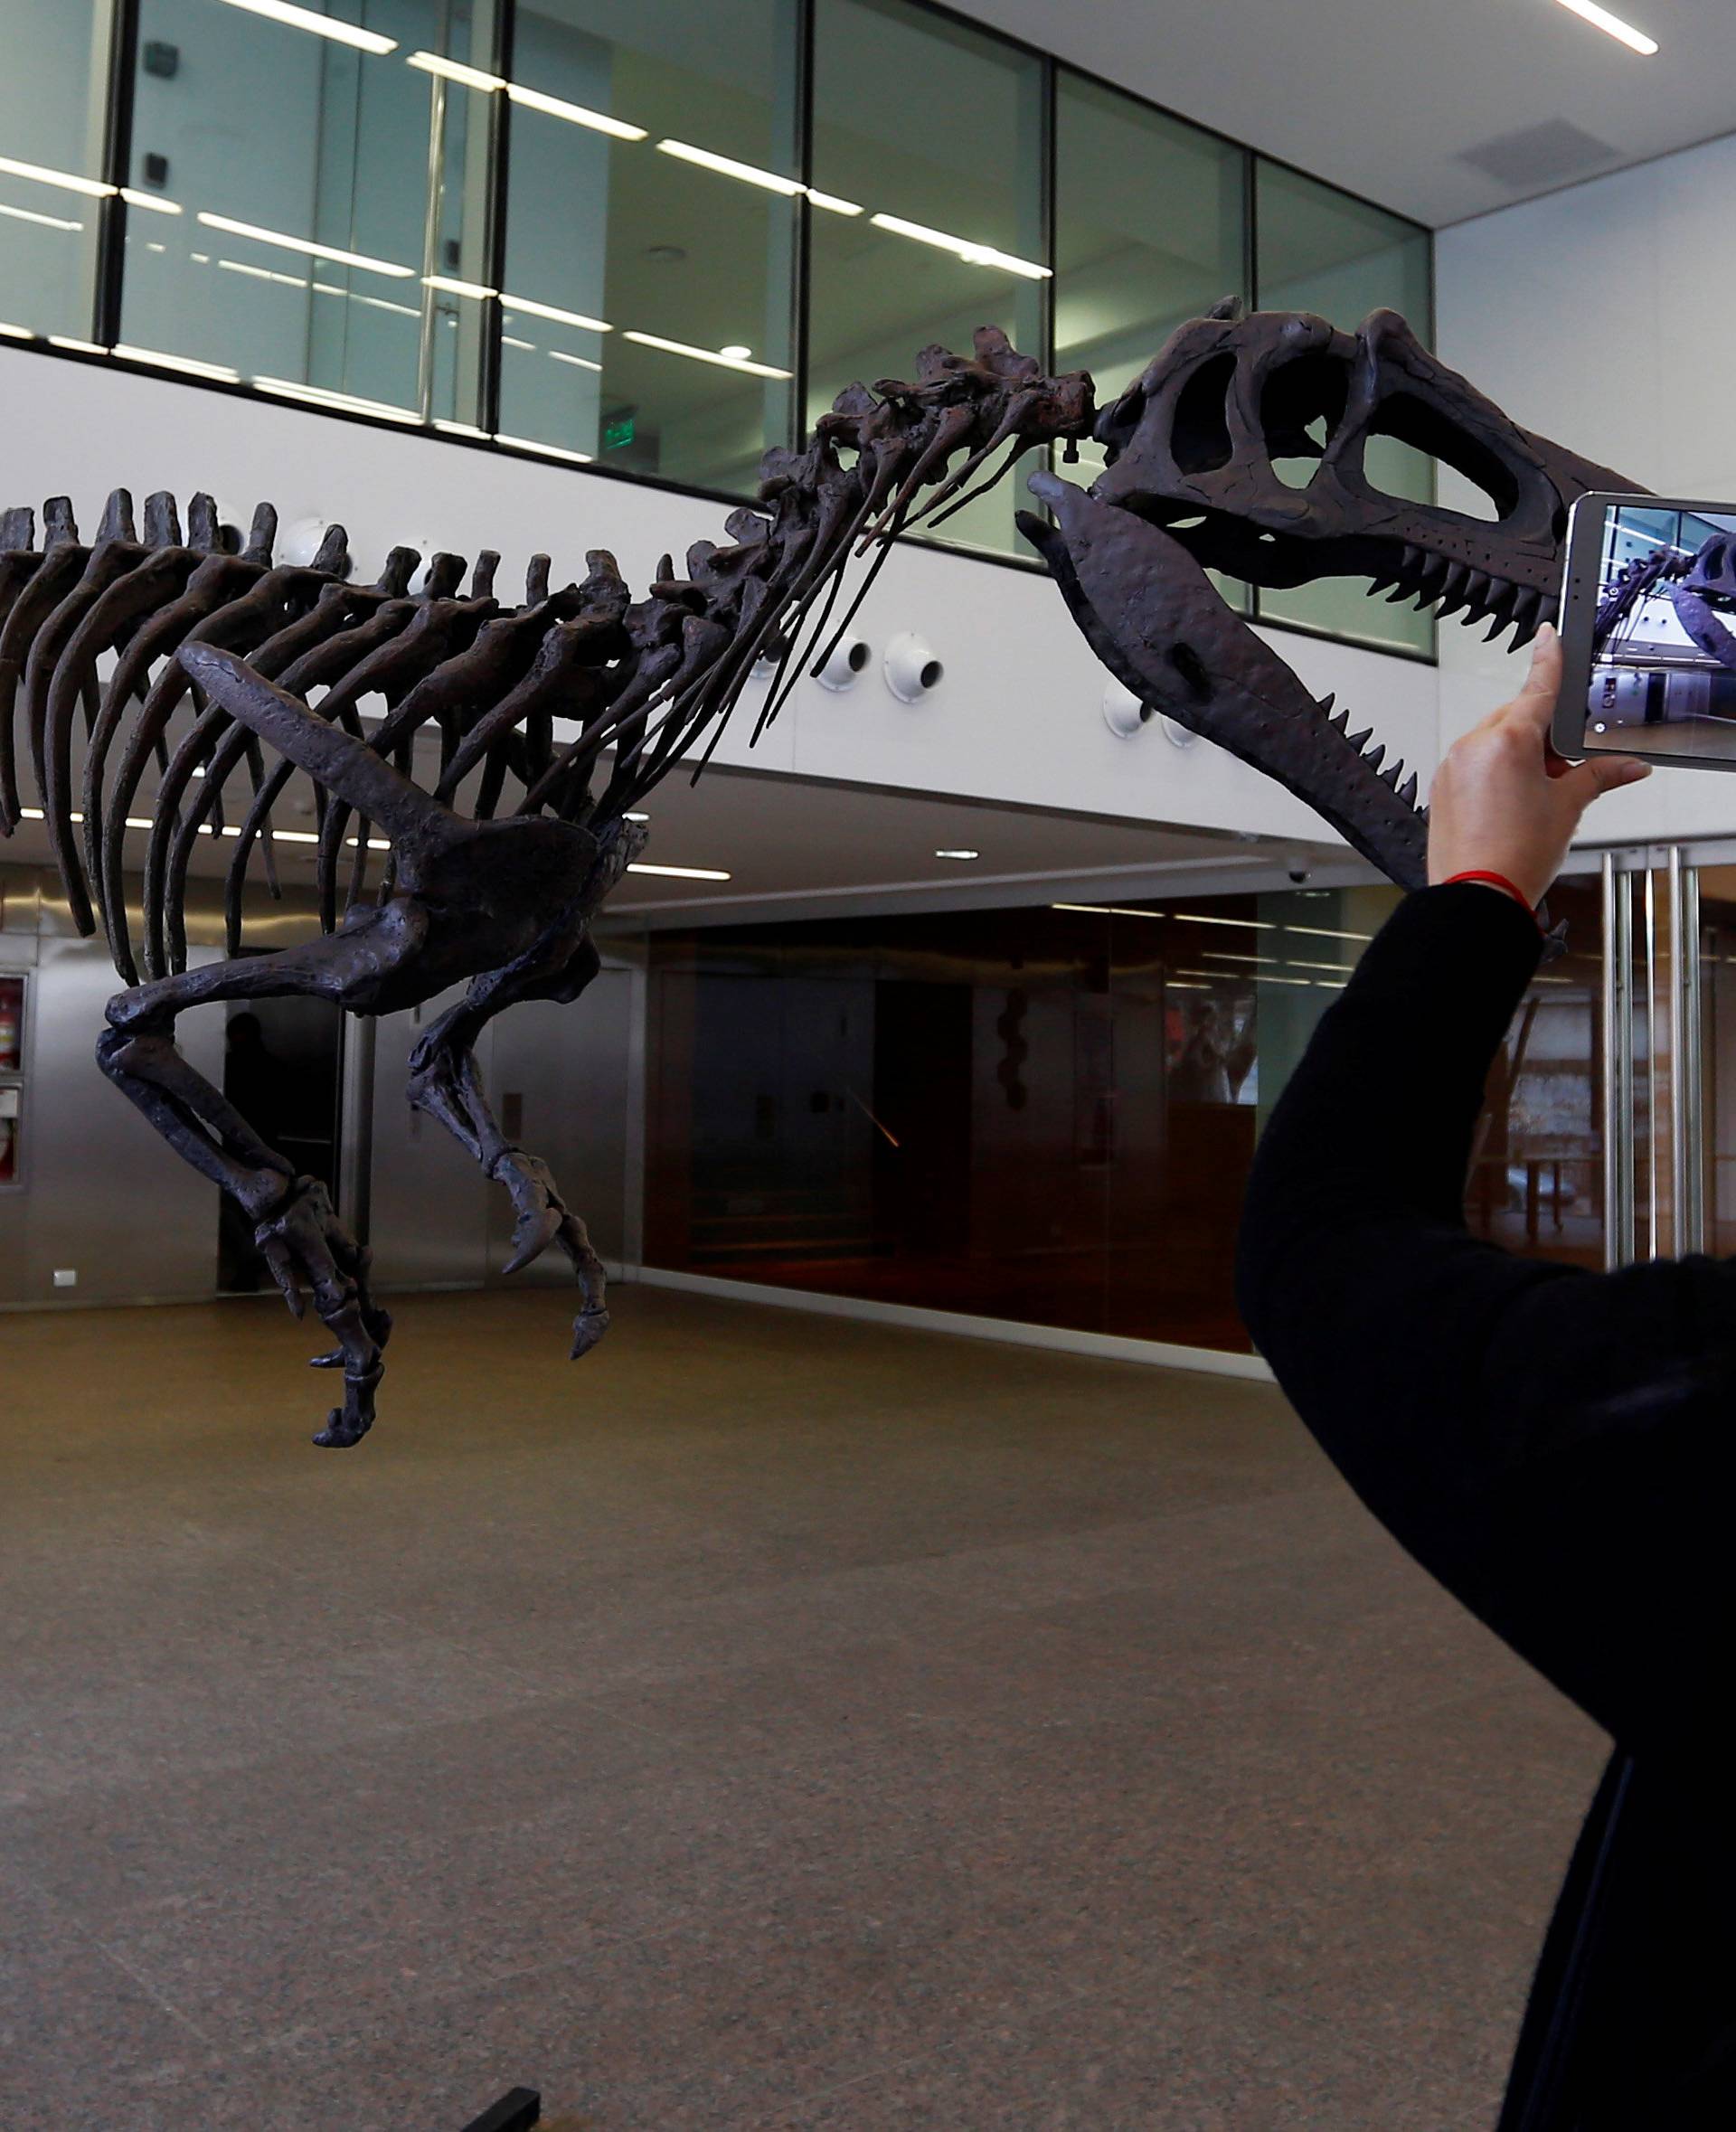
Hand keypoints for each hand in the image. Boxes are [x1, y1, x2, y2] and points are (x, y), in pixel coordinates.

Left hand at [1427, 624, 1650, 908]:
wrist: (1476, 897)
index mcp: (1508, 739)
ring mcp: (1452, 766)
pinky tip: (1510, 806)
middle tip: (1562, 770)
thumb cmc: (1514, 856)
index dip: (1547, 658)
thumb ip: (1597, 777)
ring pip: (1494, 742)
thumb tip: (1627, 767)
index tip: (1548, 636)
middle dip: (1543, 737)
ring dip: (1519, 756)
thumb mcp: (1567, 808)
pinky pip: (1474, 765)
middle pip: (1516, 719)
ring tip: (1535, 798)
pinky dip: (1495, 773)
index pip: (1536, 687)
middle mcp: (1474, 745)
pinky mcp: (1441, 786)